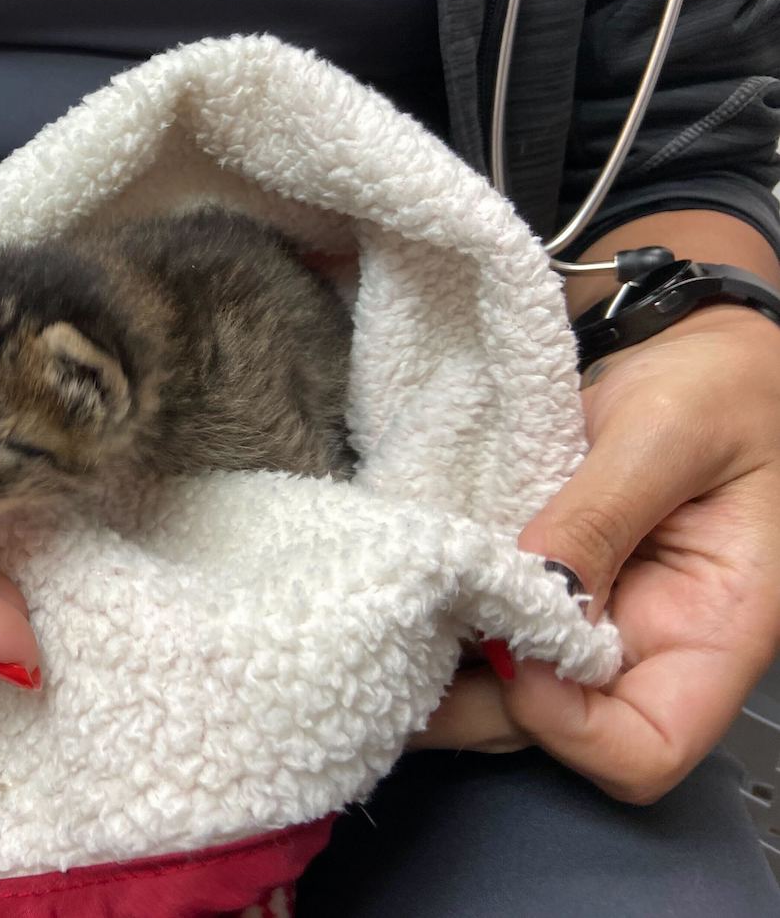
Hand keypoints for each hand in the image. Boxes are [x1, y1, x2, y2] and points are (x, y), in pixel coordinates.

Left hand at [416, 305, 779, 801]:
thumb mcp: (666, 434)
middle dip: (476, 705)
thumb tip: (530, 589)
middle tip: (388, 654)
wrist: (698, 346)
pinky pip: (498, 636)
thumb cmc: (718, 383)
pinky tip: (398, 600)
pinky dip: (447, 629)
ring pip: (515, 691)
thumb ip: (598, 515)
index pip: (648, 747)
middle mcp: (654, 646)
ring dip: (445, 675)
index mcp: (714, 629)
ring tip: (376, 634)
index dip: (570, 726)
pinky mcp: (554, 590)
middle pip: (561, 731)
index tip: (510, 654)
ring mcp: (599, 622)